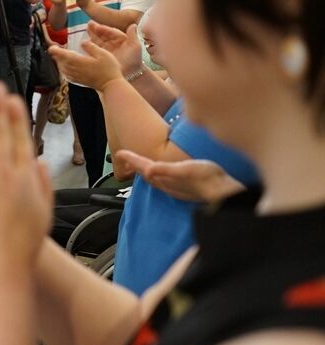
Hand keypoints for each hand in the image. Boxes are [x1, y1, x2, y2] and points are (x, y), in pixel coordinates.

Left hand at [48, 40, 122, 91]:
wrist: (110, 85)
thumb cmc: (108, 69)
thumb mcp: (102, 53)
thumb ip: (90, 47)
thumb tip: (82, 42)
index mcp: (78, 61)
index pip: (62, 55)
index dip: (55, 51)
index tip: (51, 47)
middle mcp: (74, 69)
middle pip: (60, 62)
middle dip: (57, 55)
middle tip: (56, 49)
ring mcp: (75, 76)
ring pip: (62, 68)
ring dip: (60, 62)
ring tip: (60, 56)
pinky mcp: (78, 80)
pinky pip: (66, 74)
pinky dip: (64, 69)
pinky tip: (66, 67)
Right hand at [87, 21, 143, 75]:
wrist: (130, 75)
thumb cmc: (134, 61)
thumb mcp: (135, 47)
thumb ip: (133, 35)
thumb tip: (133, 25)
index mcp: (121, 40)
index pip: (111, 32)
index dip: (104, 28)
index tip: (97, 26)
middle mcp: (113, 44)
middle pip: (103, 35)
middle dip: (96, 30)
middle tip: (89, 25)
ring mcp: (107, 51)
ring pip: (98, 41)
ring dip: (92, 36)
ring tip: (86, 30)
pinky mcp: (103, 58)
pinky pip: (96, 50)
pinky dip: (91, 46)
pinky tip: (85, 43)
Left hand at [115, 150, 245, 202]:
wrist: (225, 192)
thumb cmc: (207, 179)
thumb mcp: (187, 170)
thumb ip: (166, 170)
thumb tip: (148, 169)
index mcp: (165, 178)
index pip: (143, 167)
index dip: (132, 160)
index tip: (120, 153)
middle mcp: (167, 184)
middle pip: (145, 174)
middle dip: (134, 165)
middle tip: (124, 157)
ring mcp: (175, 188)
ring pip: (154, 178)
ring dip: (144, 170)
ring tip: (138, 164)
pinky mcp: (184, 188)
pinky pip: (164, 181)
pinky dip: (157, 174)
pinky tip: (161, 174)